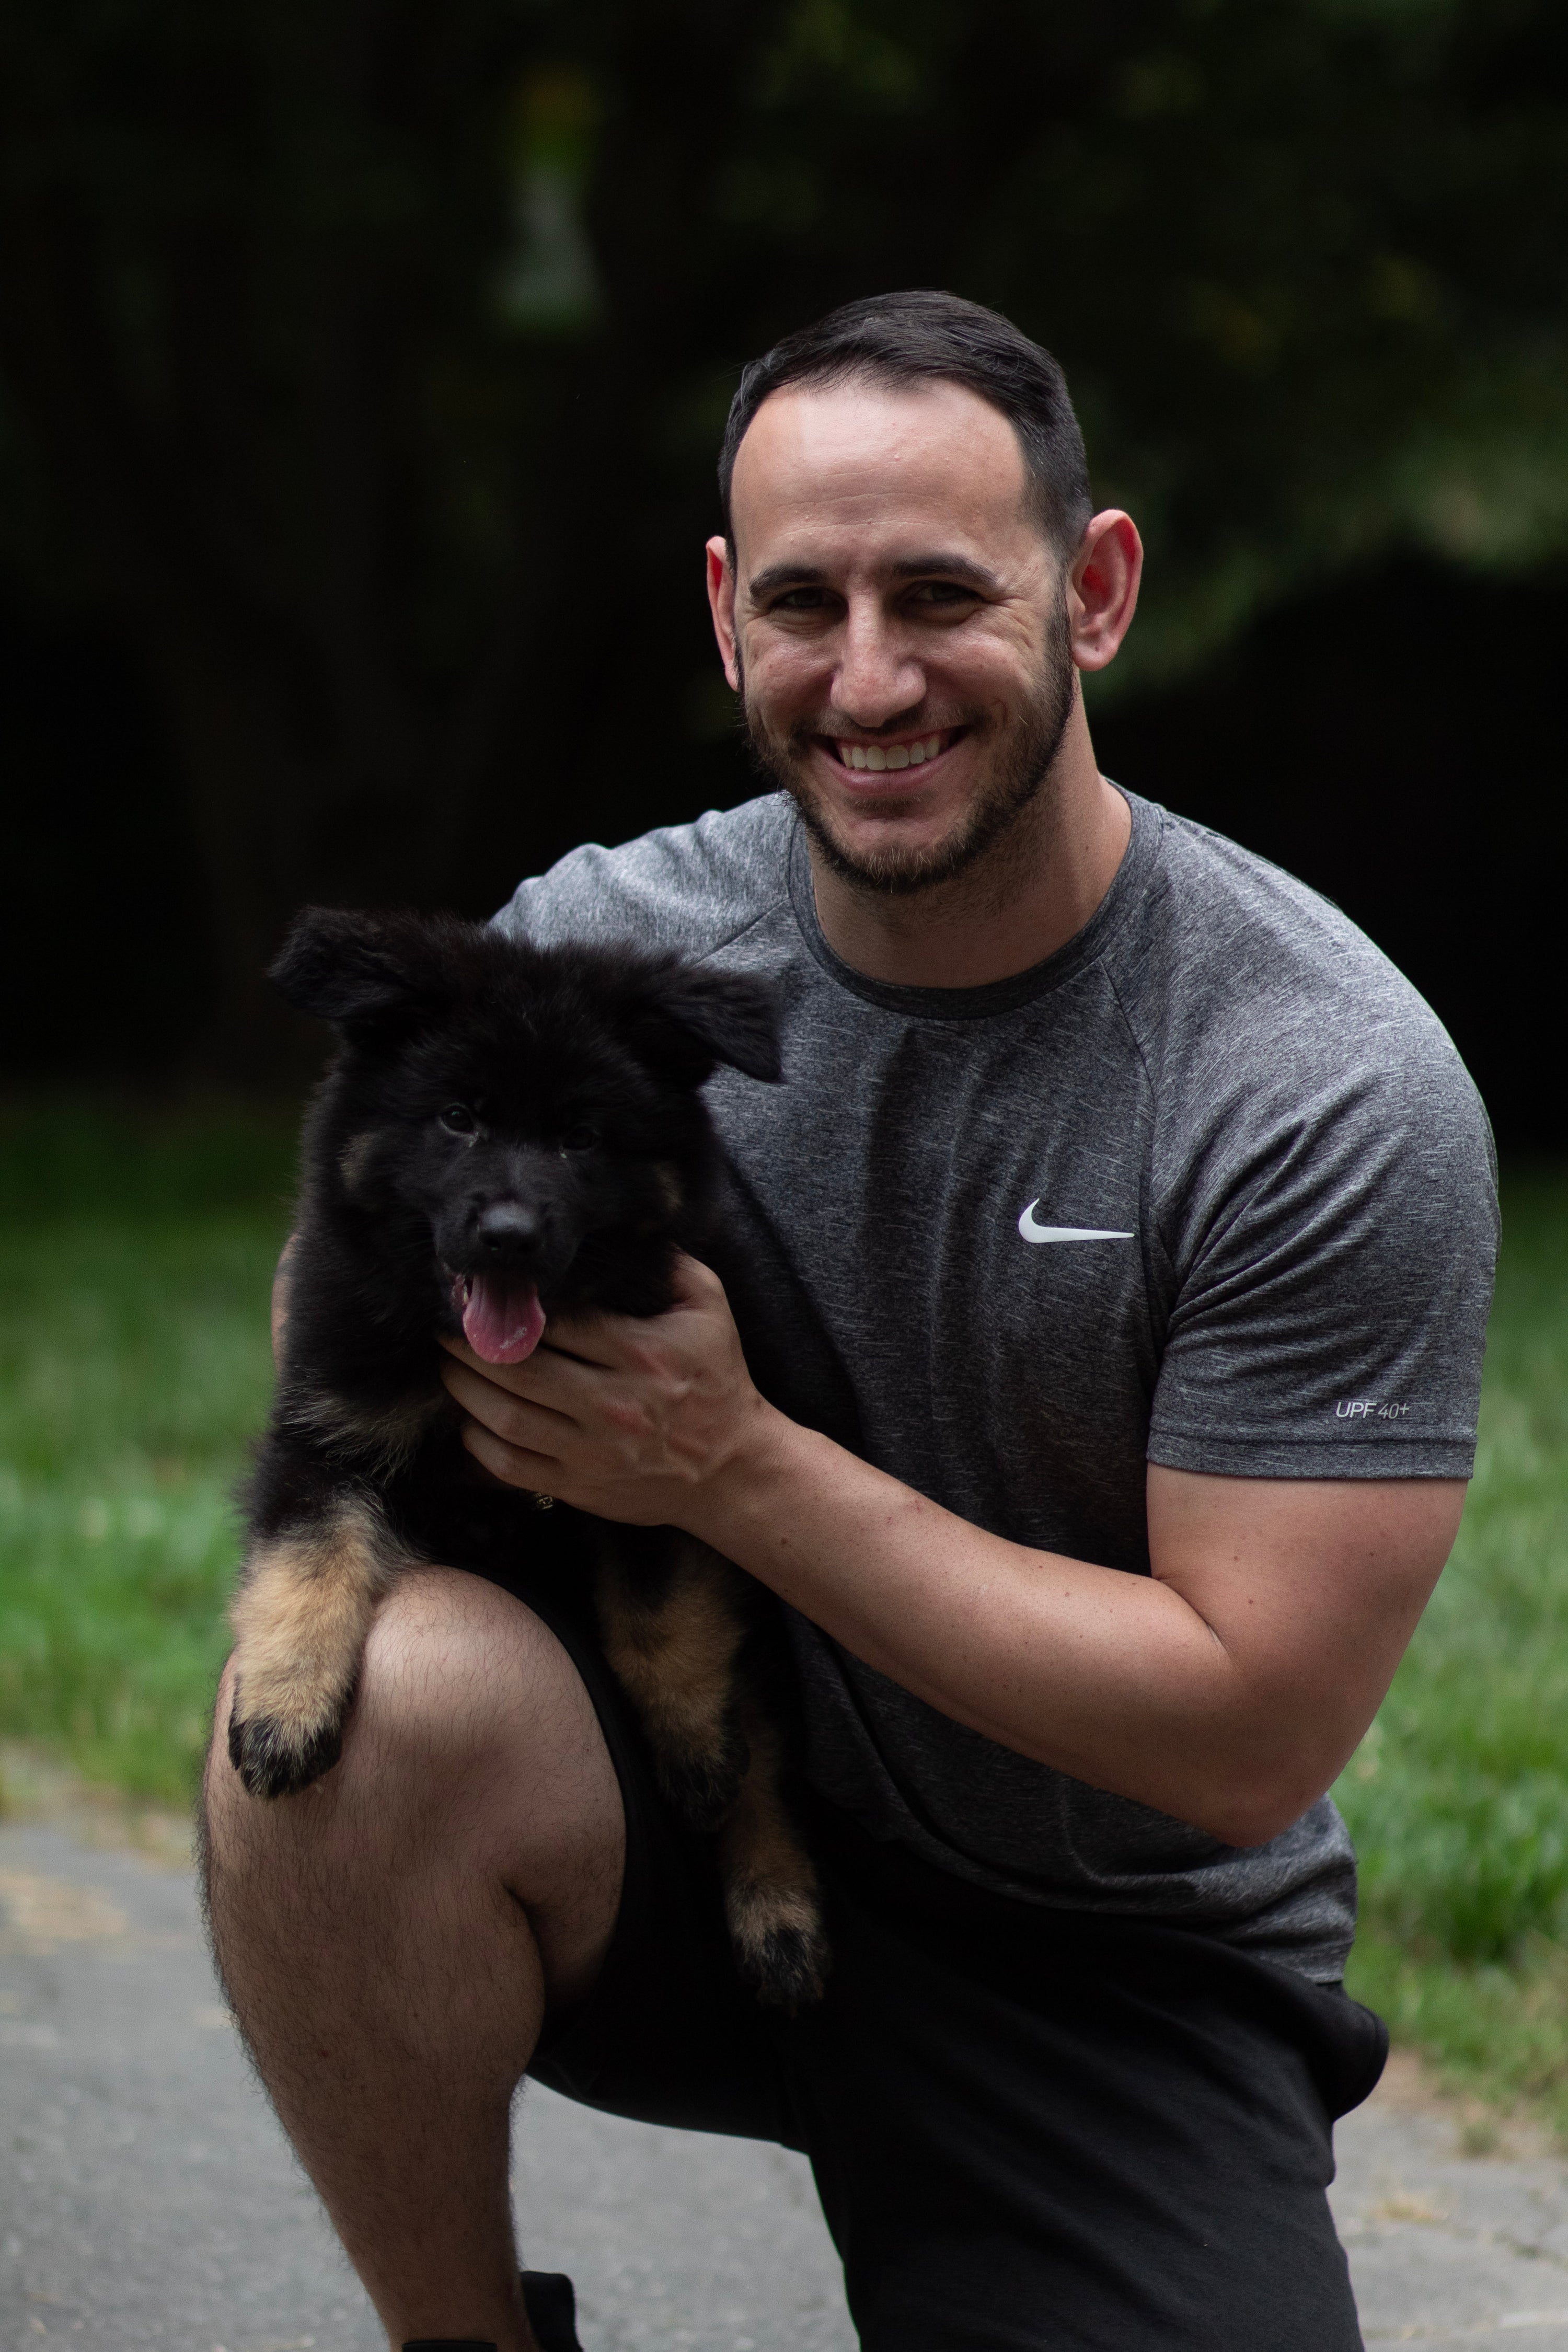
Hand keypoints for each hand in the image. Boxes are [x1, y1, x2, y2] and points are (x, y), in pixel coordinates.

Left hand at [437, 1253, 779, 1525]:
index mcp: (644, 1353)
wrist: (733, 1470)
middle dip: (471, 1345)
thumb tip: (622, 1229)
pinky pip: (510, 1466)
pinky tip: (471, 1418)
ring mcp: (594, 1452)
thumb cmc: (717, 1379)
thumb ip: (667, 1265)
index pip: (561, 1323)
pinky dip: (478, 1441)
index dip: (515, 1306)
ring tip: (450, 1365)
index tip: (487, 1291)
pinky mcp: (580, 1488)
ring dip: (464, 1389)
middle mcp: (616, 1405)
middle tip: (449, 1326)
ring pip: (506, 1418)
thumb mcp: (709, 1309)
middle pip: (521, 1369)